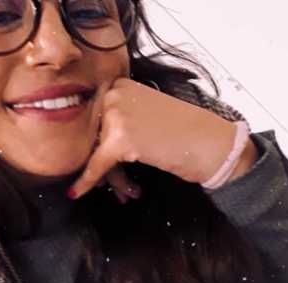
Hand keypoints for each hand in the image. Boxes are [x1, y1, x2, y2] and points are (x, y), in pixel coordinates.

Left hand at [67, 77, 239, 199]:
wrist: (211, 143)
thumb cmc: (182, 132)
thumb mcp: (143, 115)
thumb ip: (116, 120)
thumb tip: (85, 144)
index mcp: (119, 85)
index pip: (90, 118)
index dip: (89, 144)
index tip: (86, 160)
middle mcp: (114, 94)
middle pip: (90, 136)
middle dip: (98, 163)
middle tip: (108, 183)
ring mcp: (116, 114)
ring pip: (93, 152)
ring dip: (108, 176)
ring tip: (126, 190)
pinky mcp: (119, 139)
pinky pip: (95, 165)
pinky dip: (87, 181)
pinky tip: (76, 192)